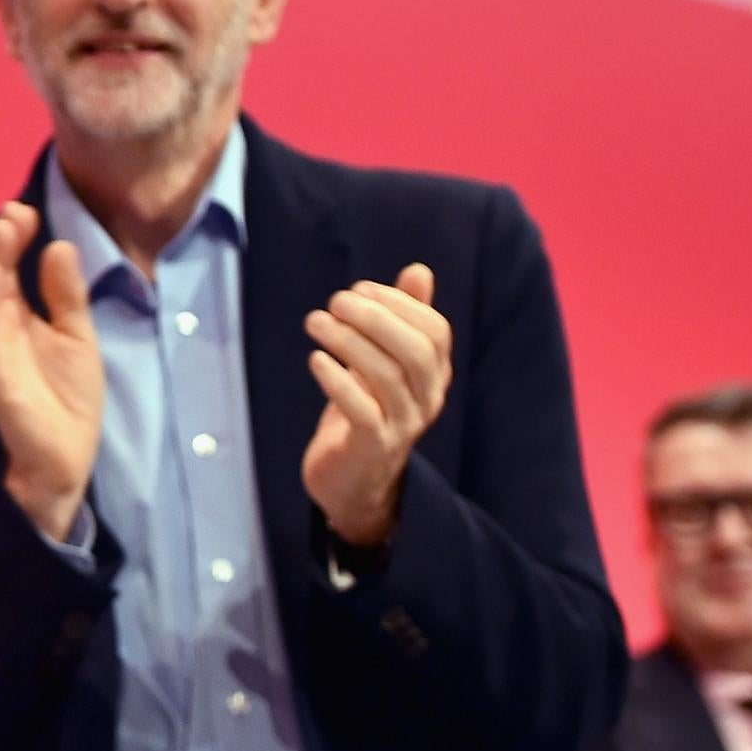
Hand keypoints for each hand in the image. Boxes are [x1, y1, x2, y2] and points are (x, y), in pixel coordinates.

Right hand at [0, 203, 100, 542]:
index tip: (23, 210)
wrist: (68, 460)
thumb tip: (59, 245)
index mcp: (12, 315)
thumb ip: (65, 294)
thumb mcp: (77, 335)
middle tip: (12, 214)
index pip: (1, 265)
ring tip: (0, 233)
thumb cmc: (67, 399)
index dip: (9, 235)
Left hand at [300, 263, 449, 546]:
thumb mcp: (385, 360)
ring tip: (315, 322)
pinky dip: (338, 382)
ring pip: (387, 379)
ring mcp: (403, 427)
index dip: (399, 304)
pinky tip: (316, 360)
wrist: (352, 479)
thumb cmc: (368, 407)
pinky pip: (362, 413)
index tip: (360, 288)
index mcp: (434, 374)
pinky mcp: (372, 448)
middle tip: (335, 300)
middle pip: (418, 353)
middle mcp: (427, 400)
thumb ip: (403, 317)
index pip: (435, 331)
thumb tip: (420, 271)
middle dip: (376, 319)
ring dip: (348, 343)